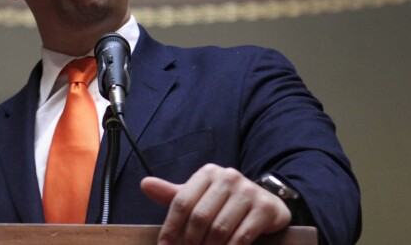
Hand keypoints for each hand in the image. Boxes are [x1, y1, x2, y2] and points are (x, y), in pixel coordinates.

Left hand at [141, 164, 290, 244]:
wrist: (266, 203)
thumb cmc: (225, 202)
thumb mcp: (200, 196)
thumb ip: (173, 195)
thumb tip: (145, 185)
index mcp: (208, 173)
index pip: (182, 202)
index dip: (171, 228)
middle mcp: (228, 177)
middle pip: (200, 217)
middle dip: (190, 242)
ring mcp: (248, 192)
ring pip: (219, 229)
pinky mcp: (264, 208)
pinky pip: (241, 237)